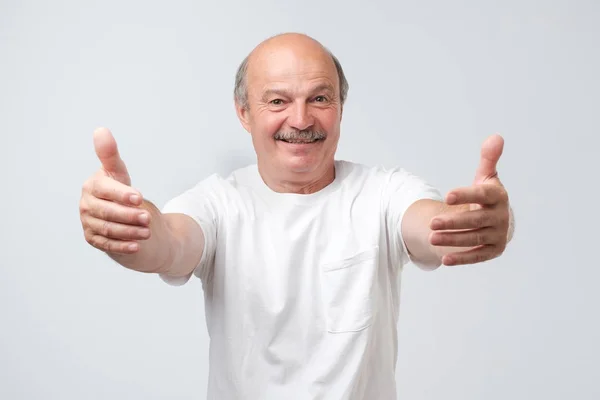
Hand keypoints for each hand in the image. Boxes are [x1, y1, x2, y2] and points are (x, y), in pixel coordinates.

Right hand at [79, 128, 151, 254]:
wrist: (118, 213)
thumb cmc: (118, 189)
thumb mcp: (118, 172)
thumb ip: (110, 155)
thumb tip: (101, 130)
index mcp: (92, 186)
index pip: (105, 190)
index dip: (121, 194)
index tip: (139, 198)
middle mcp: (86, 205)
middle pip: (107, 212)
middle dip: (128, 216)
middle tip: (148, 218)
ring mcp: (88, 223)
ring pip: (108, 229)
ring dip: (128, 232)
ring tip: (147, 232)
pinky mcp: (93, 239)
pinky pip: (107, 244)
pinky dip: (122, 246)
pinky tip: (137, 246)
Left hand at [429, 134, 510, 265]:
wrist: (496, 220)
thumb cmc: (486, 196)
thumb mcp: (486, 178)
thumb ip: (488, 159)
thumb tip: (496, 137)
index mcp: (498, 196)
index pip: (483, 195)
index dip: (466, 195)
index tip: (447, 196)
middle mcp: (501, 217)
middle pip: (475, 220)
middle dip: (453, 222)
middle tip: (431, 222)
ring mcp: (498, 235)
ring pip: (473, 239)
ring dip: (452, 240)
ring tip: (431, 238)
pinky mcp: (493, 250)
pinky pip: (477, 256)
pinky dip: (461, 258)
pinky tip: (444, 260)